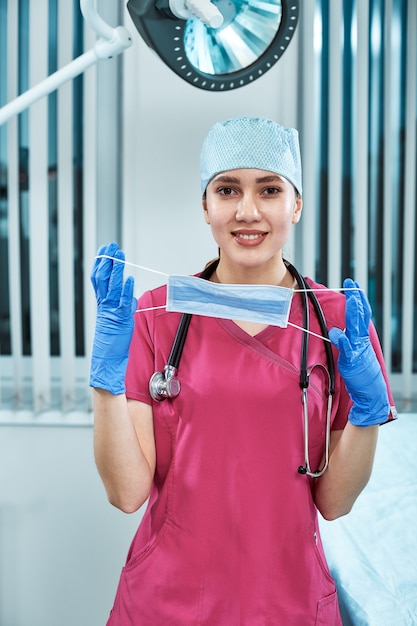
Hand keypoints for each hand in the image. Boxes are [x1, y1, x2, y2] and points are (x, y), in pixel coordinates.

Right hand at [90, 242, 136, 394]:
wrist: (107, 360)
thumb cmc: (113, 342)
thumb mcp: (117, 319)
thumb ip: (122, 305)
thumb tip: (130, 296)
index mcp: (101, 304)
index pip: (98, 279)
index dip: (100, 263)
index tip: (104, 250)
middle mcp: (104, 305)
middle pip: (103, 278)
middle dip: (108, 261)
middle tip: (112, 246)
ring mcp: (111, 312)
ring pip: (112, 287)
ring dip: (117, 270)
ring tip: (120, 256)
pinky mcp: (120, 320)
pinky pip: (122, 302)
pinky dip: (126, 289)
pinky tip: (129, 278)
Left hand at [329, 279, 388, 426]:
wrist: (370, 394)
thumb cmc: (360, 375)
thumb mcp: (351, 354)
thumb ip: (344, 341)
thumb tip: (335, 331)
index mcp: (361, 338)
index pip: (360, 315)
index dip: (357, 300)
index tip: (353, 286)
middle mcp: (361, 341)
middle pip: (360, 316)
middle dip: (356, 299)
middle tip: (352, 284)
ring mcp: (359, 350)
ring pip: (356, 328)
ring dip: (354, 312)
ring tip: (351, 298)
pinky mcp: (353, 362)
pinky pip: (348, 349)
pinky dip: (343, 341)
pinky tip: (337, 332)